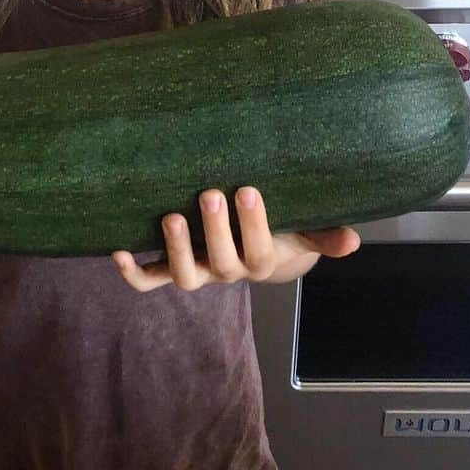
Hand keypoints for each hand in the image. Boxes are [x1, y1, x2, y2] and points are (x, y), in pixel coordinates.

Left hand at [112, 187, 360, 292]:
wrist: (254, 251)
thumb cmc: (280, 232)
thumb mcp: (305, 233)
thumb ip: (325, 235)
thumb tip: (353, 239)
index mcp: (261, 263)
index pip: (259, 251)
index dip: (253, 225)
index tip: (248, 188)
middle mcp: (226, 272)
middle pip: (221, 263)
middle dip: (216, 229)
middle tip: (211, 192)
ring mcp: (196, 271)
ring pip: (183, 275)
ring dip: (176, 248)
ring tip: (172, 216)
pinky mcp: (168, 267)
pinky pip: (148, 280)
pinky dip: (132, 271)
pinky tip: (117, 250)